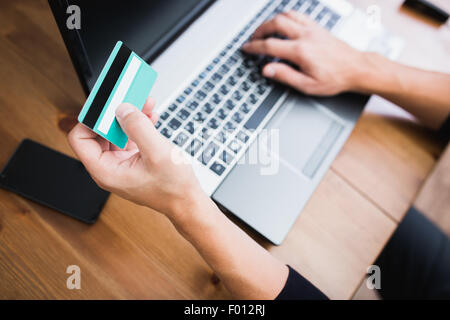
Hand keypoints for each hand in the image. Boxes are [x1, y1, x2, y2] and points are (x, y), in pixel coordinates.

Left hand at [68, 97, 206, 220]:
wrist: (187, 200)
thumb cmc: (173, 187)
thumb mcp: (157, 153)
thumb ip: (138, 128)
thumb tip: (122, 108)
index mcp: (106, 170)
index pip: (80, 138)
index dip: (92, 118)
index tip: (107, 104)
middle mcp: (109, 167)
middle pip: (98, 132)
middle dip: (113, 113)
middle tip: (126, 98)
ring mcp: (121, 163)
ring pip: (115, 132)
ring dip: (128, 116)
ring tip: (143, 103)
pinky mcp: (132, 159)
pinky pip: (128, 136)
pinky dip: (137, 124)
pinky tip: (149, 116)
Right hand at [242, 11, 368, 95]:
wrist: (356, 68)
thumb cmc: (335, 78)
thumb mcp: (308, 85)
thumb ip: (285, 76)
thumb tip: (267, 69)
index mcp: (301, 52)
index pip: (270, 45)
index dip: (254, 47)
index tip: (246, 48)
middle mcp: (305, 36)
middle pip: (275, 23)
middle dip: (260, 30)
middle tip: (253, 38)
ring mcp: (312, 29)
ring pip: (286, 15)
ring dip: (272, 21)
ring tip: (265, 31)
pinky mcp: (318, 27)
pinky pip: (298, 15)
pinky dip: (286, 17)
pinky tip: (283, 25)